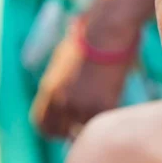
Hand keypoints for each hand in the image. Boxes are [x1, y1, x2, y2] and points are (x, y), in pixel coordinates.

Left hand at [32, 24, 136, 138]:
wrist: (107, 30)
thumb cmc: (91, 37)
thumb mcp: (65, 59)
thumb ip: (62, 80)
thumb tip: (66, 88)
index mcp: (49, 89)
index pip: (42, 123)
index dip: (54, 129)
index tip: (67, 128)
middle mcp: (61, 101)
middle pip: (60, 132)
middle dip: (73, 131)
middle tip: (88, 125)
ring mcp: (81, 104)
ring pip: (85, 128)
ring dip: (95, 121)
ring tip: (107, 107)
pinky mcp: (103, 103)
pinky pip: (106, 119)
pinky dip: (112, 113)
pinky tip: (119, 99)